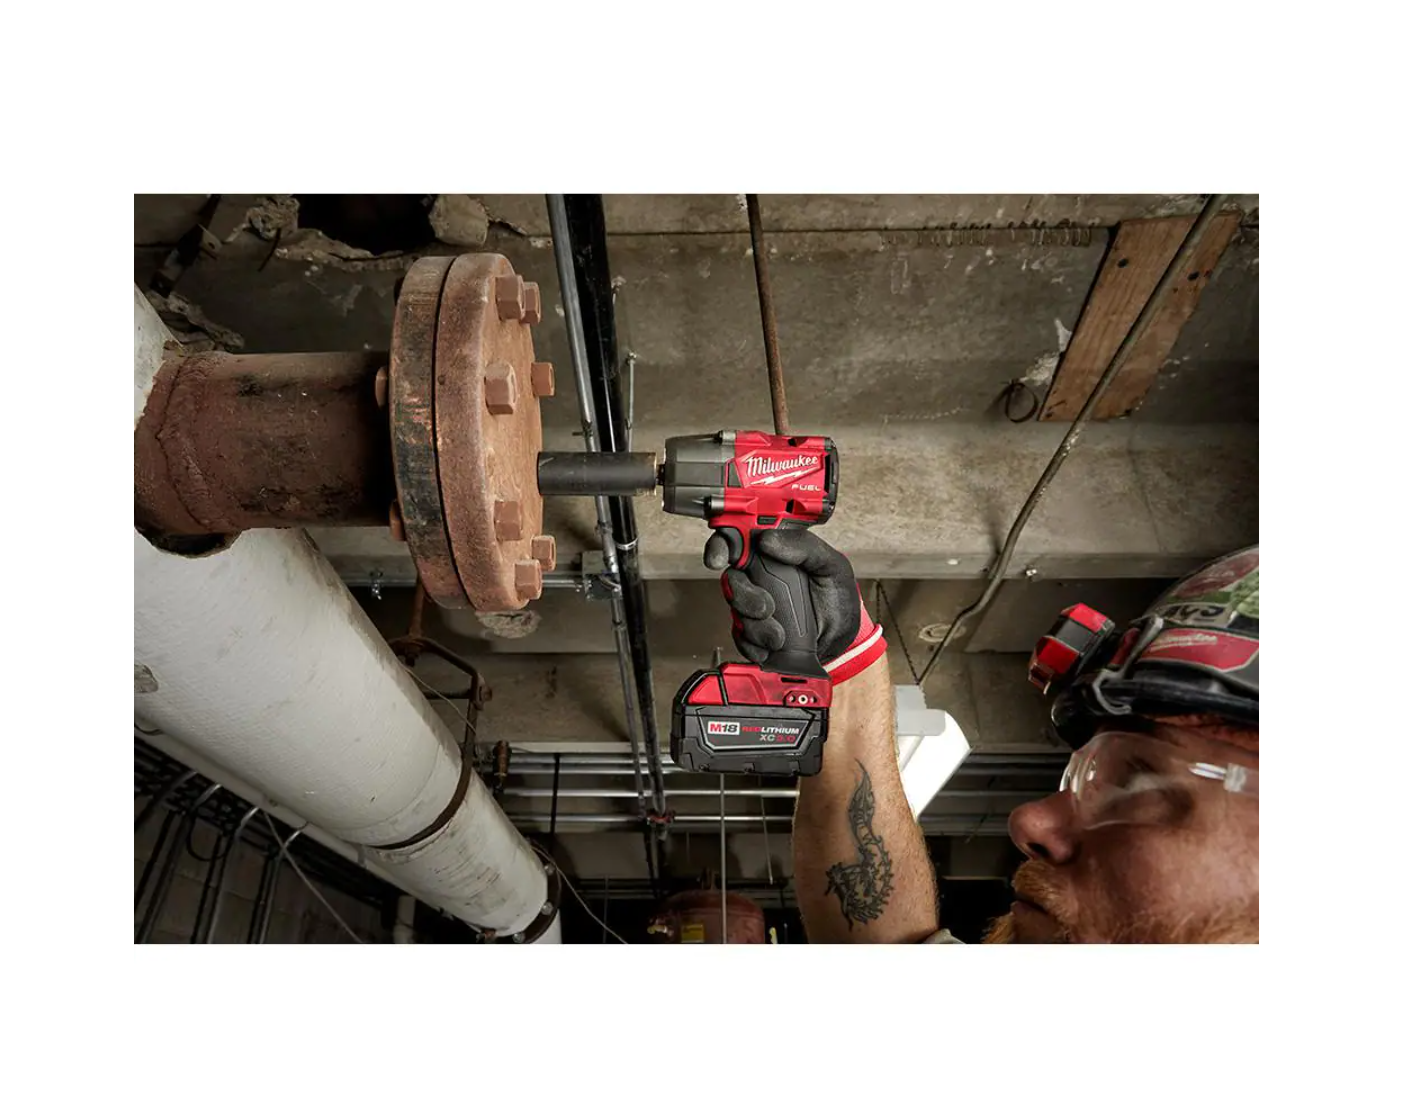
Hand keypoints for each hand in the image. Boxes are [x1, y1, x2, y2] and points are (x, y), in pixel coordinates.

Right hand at [703, 528, 885, 682]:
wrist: (843, 639)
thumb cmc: (838, 597)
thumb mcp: (832, 565)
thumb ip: (804, 546)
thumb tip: (768, 539)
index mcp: (774, 554)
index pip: (737, 541)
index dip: (721, 546)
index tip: (720, 557)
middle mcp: (759, 578)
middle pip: (731, 580)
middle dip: (743, 595)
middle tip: (766, 607)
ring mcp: (754, 605)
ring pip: (735, 611)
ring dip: (755, 626)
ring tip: (780, 635)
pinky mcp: (753, 633)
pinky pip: (741, 638)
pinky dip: (755, 645)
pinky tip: (772, 646)